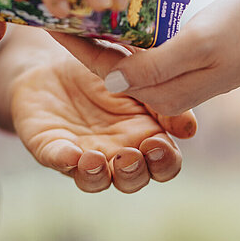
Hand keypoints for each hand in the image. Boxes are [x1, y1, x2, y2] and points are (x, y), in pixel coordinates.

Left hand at [10, 52, 196, 192]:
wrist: (56, 59)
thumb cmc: (106, 73)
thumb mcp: (139, 77)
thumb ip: (162, 99)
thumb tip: (189, 130)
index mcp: (144, 138)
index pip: (164, 164)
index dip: (164, 163)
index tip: (157, 145)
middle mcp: (116, 155)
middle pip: (132, 180)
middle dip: (133, 174)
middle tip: (127, 156)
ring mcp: (83, 156)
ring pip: (94, 181)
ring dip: (97, 176)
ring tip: (95, 160)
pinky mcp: (51, 148)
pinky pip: (57, 160)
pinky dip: (64, 159)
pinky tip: (70, 153)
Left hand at [53, 0, 239, 116]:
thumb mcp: (198, 44)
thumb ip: (153, 66)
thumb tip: (109, 82)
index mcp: (161, 93)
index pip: (104, 70)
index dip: (74, 43)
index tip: (46, 17)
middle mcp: (160, 92)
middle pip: (107, 67)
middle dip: (79, 40)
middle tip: (49, 5)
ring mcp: (169, 80)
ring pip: (121, 59)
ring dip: (97, 34)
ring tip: (69, 4)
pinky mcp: (178, 66)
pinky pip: (140, 51)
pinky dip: (122, 32)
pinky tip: (106, 9)